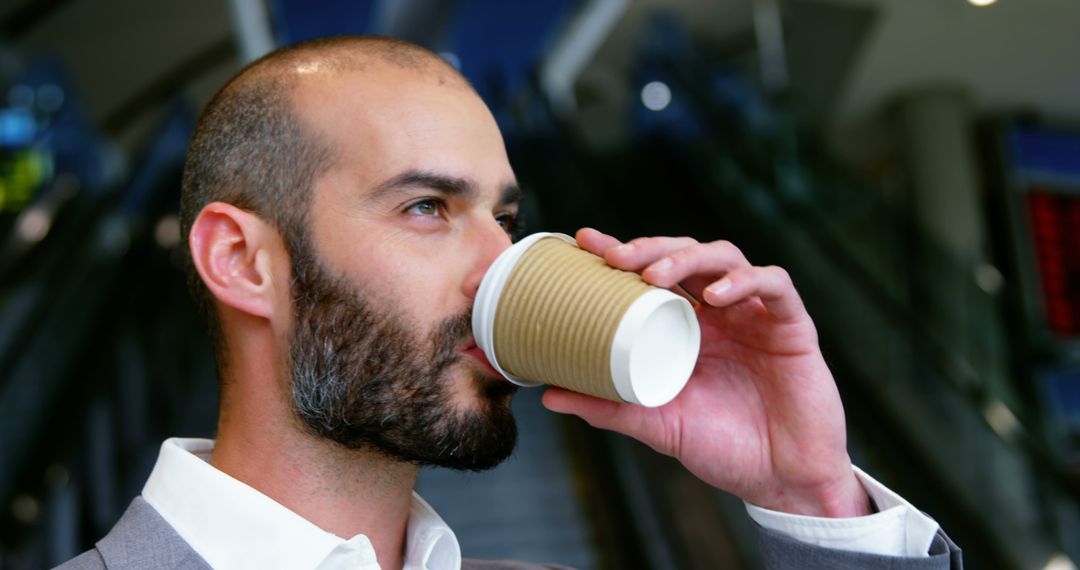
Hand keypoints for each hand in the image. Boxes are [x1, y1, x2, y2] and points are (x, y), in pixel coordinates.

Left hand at [541, 228, 871, 517]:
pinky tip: (715, 295)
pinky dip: (744, 281)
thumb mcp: (657, 425)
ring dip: (687, 258)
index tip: (584, 240)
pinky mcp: (793, 325)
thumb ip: (609, 408)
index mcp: (686, 326)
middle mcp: (719, 312)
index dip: (622, 250)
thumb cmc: (723, 449)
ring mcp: (755, 314)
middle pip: (685, 254)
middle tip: (615, 257)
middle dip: (649, 248)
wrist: (783, 481)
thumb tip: (547, 396)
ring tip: (654, 276)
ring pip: (724, 256)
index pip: (652, 273)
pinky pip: (774, 285)